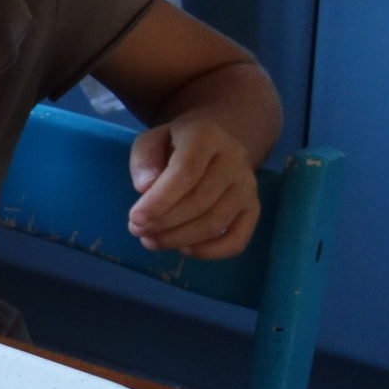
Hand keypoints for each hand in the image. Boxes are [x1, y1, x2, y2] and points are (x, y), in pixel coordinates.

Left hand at [126, 117, 259, 260]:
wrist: (214, 145)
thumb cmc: (176, 145)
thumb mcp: (152, 141)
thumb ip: (144, 160)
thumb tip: (145, 188)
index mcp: (207, 137)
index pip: (185, 171)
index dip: (160, 200)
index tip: (136, 218)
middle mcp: (234, 160)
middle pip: (200, 201)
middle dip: (164, 222)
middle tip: (137, 230)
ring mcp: (247, 186)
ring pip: (215, 223)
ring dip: (179, 239)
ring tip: (151, 240)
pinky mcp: (252, 208)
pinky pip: (237, 239)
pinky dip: (210, 252)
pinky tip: (184, 249)